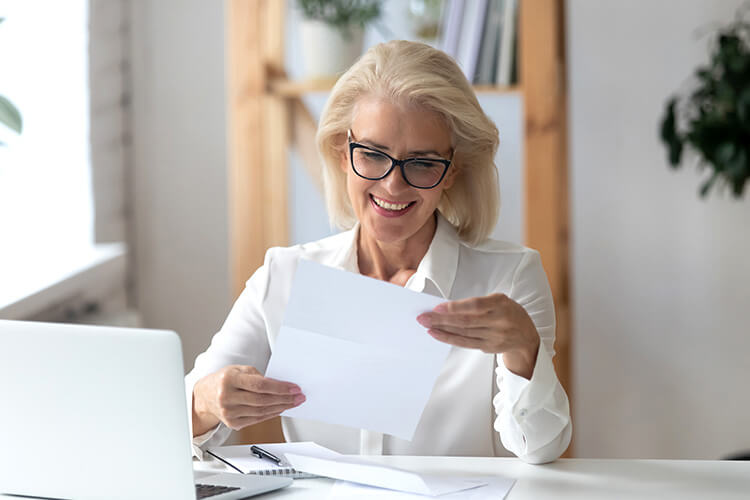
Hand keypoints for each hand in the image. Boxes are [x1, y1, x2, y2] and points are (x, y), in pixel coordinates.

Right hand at [192, 365, 304, 435]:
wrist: (205, 396)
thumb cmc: (224, 380)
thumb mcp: (238, 369)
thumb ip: (257, 376)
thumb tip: (280, 385)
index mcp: (229, 379)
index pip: (260, 385)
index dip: (280, 387)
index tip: (294, 388)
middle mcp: (227, 397)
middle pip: (262, 400)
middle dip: (285, 398)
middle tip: (299, 396)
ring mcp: (229, 413)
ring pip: (261, 412)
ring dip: (281, 407)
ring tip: (293, 402)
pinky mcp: (232, 423)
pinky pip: (257, 419)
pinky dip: (271, 414)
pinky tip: (281, 408)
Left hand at [416, 293, 540, 378]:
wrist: (526, 335)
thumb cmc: (508, 312)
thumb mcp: (499, 300)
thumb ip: (477, 303)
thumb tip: (447, 307)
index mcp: (501, 304)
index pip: (475, 306)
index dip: (455, 307)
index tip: (438, 307)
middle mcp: (499, 321)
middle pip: (466, 321)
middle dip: (441, 319)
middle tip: (423, 317)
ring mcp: (494, 337)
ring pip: (463, 333)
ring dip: (442, 329)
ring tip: (426, 324)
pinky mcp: (489, 347)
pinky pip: (465, 343)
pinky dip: (449, 338)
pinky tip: (437, 334)